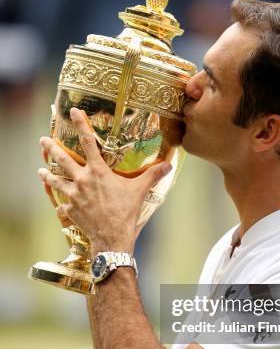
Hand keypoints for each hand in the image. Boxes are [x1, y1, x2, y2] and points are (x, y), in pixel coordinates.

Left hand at [38, 107, 171, 254]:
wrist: (112, 237)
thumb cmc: (125, 212)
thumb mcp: (140, 191)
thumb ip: (153, 175)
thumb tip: (169, 164)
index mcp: (98, 171)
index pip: (88, 142)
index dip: (80, 124)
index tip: (73, 112)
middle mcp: (82, 180)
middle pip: (62, 159)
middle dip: (51, 148)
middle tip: (43, 140)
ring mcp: (73, 195)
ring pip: (55, 181)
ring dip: (47, 175)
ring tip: (41, 171)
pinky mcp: (70, 210)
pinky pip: (62, 204)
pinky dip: (62, 203)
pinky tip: (61, 204)